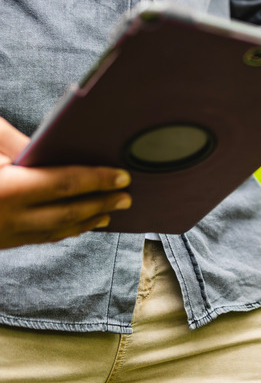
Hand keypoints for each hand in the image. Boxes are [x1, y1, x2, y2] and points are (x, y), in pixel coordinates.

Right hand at [0, 117, 132, 248]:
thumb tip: (54, 143)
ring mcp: (6, 234)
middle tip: (126, 198)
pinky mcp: (2, 242)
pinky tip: (78, 226)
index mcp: (8, 189)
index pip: (64, 183)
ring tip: (109, 213)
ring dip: (87, 221)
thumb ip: (13, 141)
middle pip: (68, 212)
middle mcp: (10, 216)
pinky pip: (40, 239)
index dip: (98, 180)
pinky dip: (64, 231)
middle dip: (102, 204)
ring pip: (56, 231)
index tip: (123, 176)